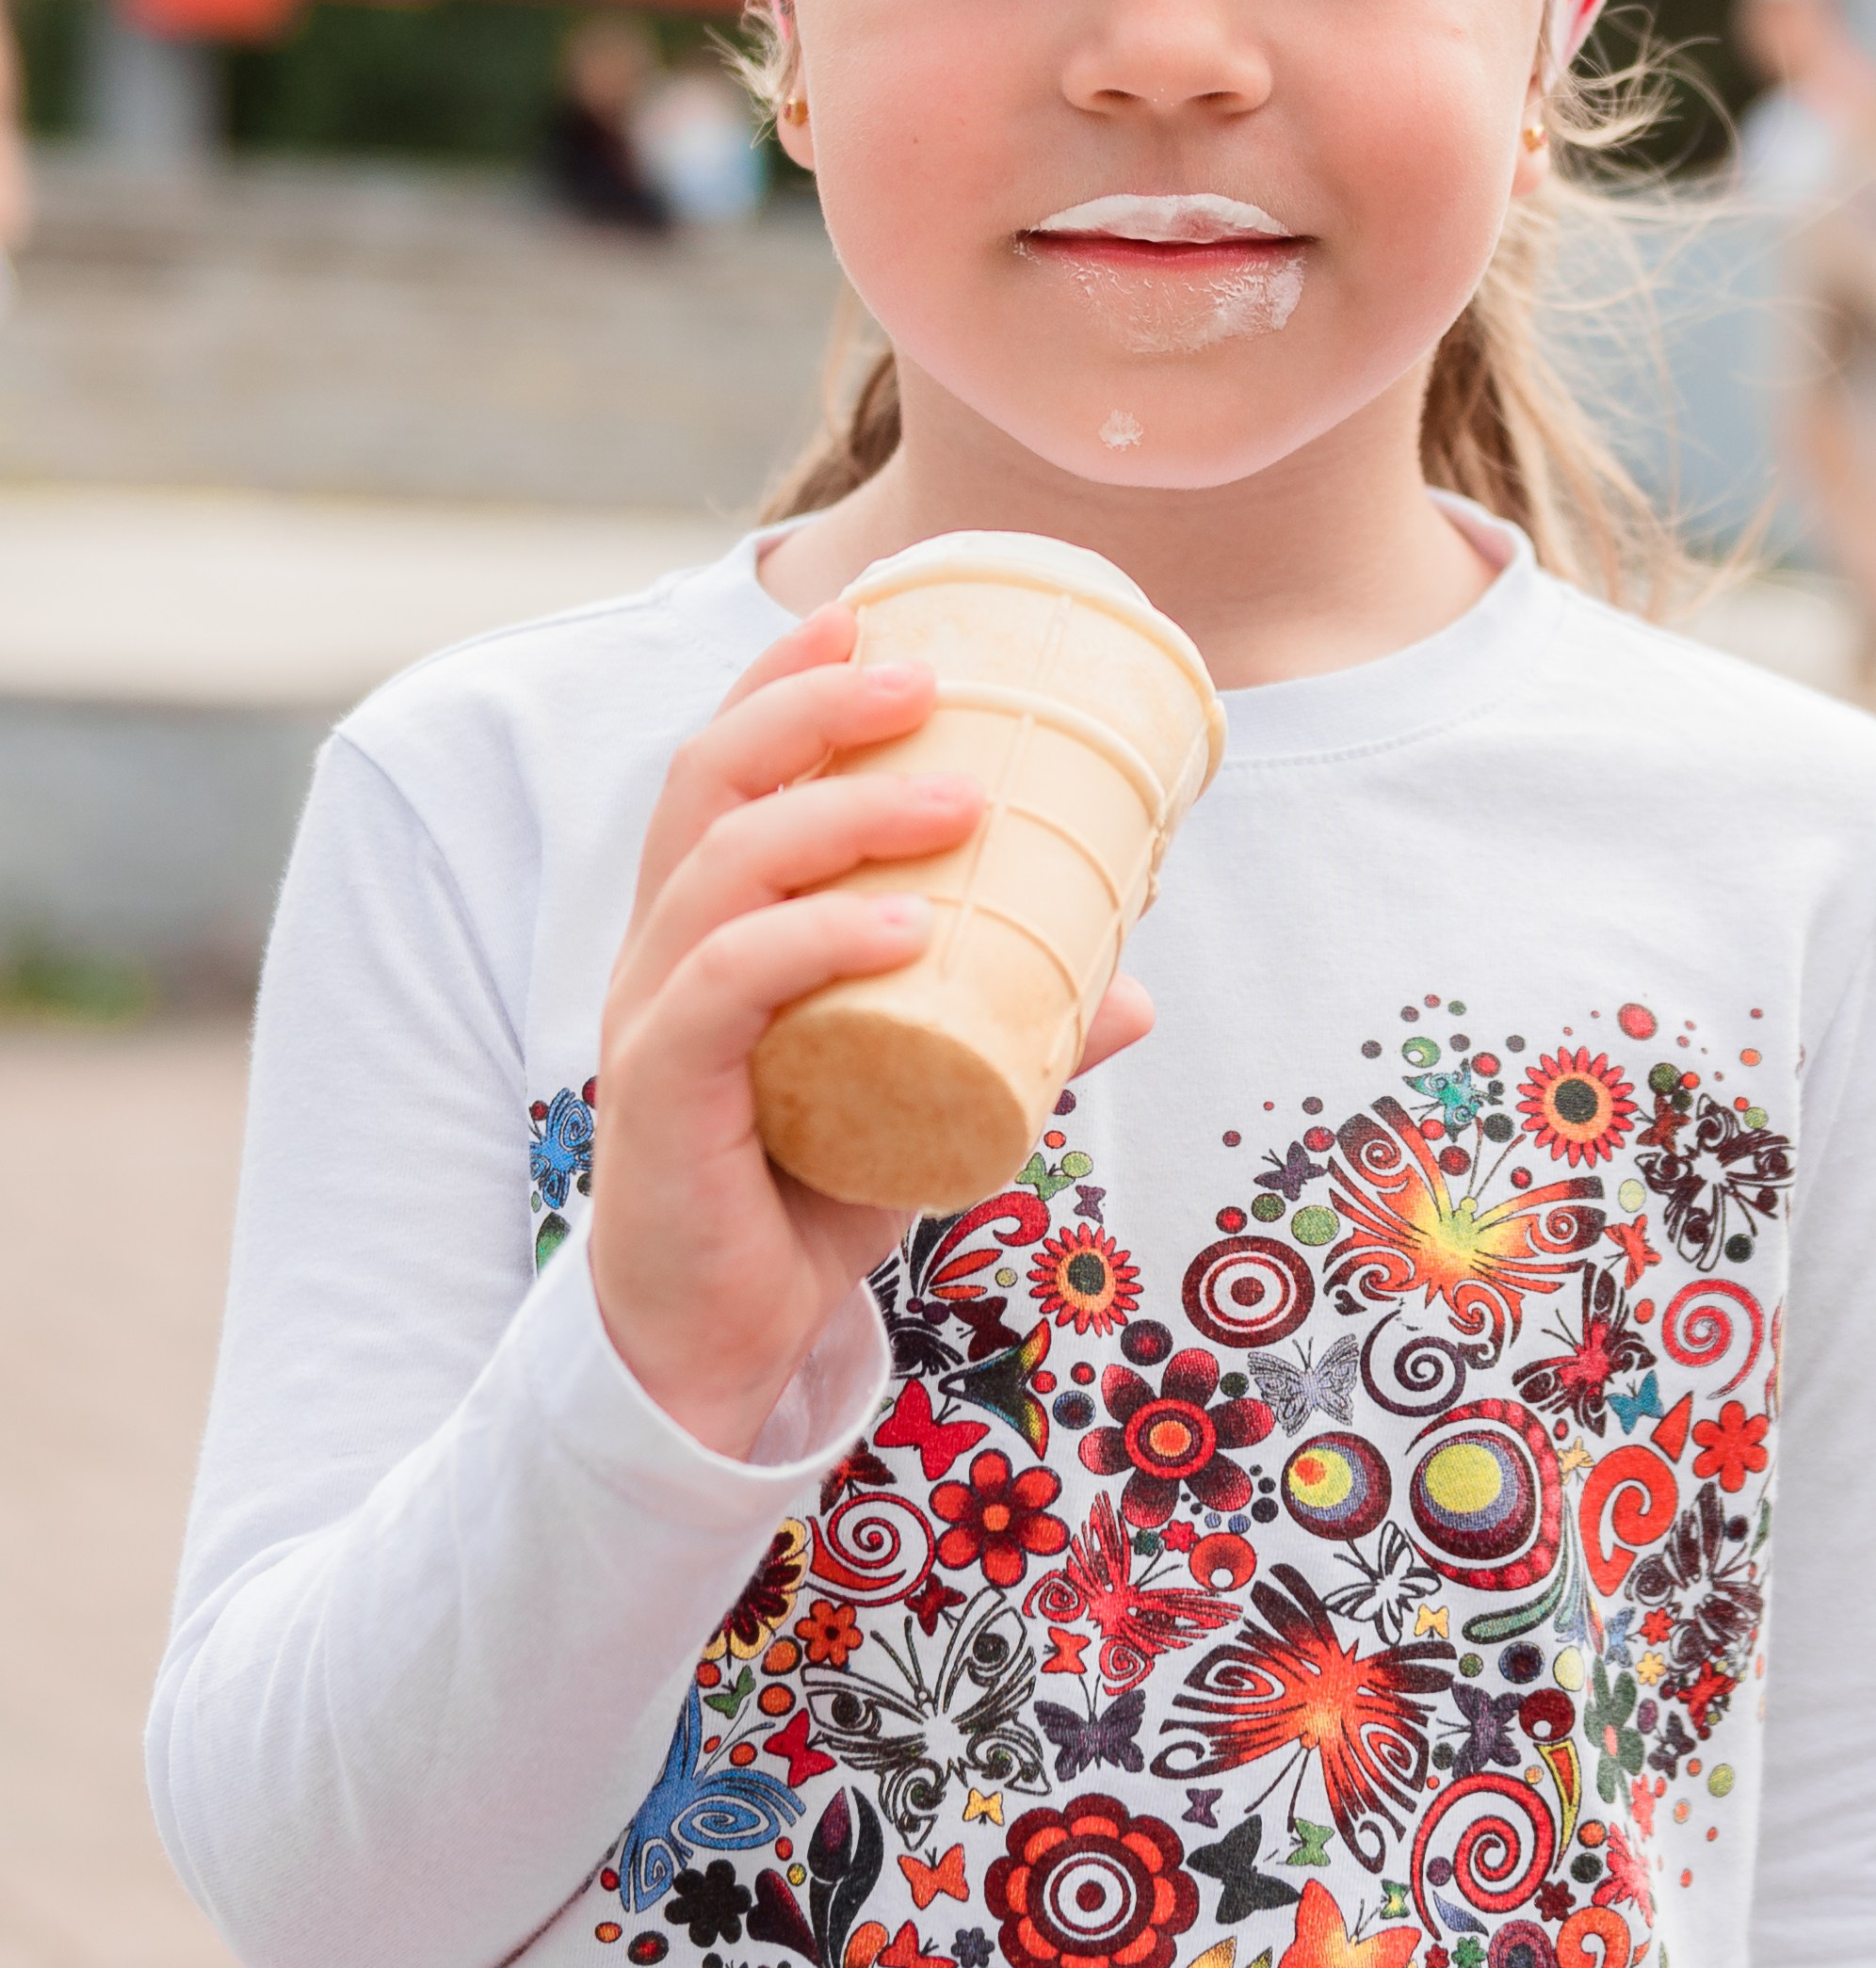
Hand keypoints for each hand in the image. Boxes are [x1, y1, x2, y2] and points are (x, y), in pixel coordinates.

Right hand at [588, 603, 1150, 1458]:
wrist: (718, 1350)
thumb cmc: (803, 1199)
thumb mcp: (922, 1098)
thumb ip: (1008, 1037)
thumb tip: (1131, 989)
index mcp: (704, 929)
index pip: (721, 771)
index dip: (781, 682)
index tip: (872, 617)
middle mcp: (660, 954)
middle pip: (707, 785)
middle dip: (810, 709)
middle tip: (929, 680)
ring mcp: (652, 1021)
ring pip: (722, 870)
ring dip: (845, 815)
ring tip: (963, 799)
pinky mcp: (659, 1099)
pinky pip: (722, 989)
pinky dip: (814, 939)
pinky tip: (904, 924)